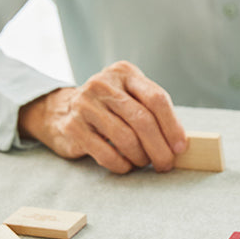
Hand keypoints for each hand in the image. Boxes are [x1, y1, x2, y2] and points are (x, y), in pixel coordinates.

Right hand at [18, 60, 186, 173]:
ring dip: (140, 157)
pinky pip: (106, 153)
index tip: (180, 148)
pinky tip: (125, 166)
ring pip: (125, 138)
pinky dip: (121, 165)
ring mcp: (85, 104)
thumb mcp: (129, 98)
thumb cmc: (107, 109)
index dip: (172, 126)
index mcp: (124, 72)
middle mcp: (103, 84)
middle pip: (142, 120)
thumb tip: (179, 144)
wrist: (59, 111)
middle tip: (166, 164)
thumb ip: (152, 112)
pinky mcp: (72, 126)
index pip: (156, 98)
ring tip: (143, 162)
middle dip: (159, 148)